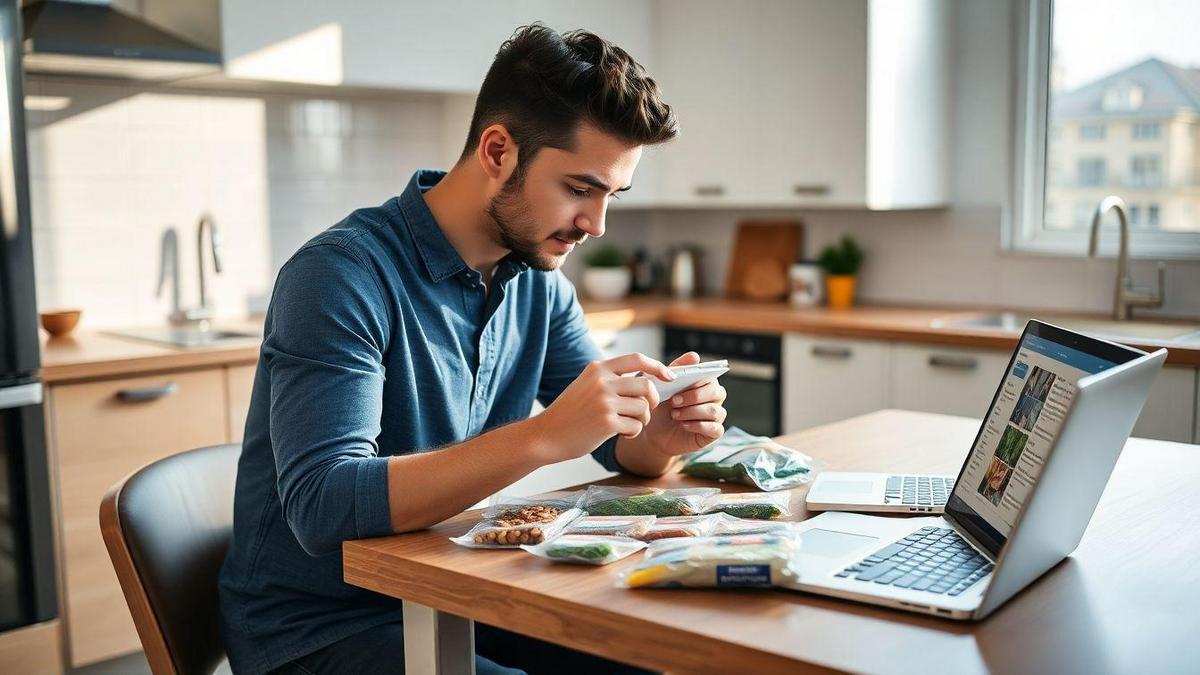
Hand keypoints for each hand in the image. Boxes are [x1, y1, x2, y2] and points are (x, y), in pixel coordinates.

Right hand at [535, 352, 674, 461]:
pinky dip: (633, 433)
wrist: (547, 435)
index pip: (637, 359)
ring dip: (641, 420)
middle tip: (644, 411)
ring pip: (643, 408)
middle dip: (652, 401)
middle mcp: (602, 382)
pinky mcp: (606, 423)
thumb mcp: (587, 385)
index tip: (669, 376)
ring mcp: (604, 402)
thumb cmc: (570, 412)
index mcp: (598, 368)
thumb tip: (648, 380)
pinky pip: (636, 426)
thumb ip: (612, 379)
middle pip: (646, 386)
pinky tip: (620, 435)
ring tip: (628, 425)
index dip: (657, 366)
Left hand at [639, 351, 727, 456]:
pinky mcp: (714, 433)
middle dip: (694, 396)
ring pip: (714, 411)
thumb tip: (694, 356)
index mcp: (704, 383)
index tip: (681, 384)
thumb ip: (677, 368)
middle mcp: (714, 398)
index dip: (698, 380)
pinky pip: (715, 428)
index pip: (711, 376)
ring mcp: (716, 416)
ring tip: (675, 414)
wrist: (655, 433)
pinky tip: (684, 425)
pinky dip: (697, 426)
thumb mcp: (663, 386)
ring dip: (692, 412)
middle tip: (673, 401)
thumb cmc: (661, 407)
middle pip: (716, 392)